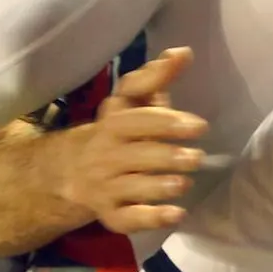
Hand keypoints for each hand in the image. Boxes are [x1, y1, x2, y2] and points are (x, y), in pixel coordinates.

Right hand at [60, 48, 209, 234]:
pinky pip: (128, 219)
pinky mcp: (110, 213)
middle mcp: (106, 155)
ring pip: (131, 188)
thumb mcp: (132, 102)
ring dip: (158, 186)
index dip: (166, 122)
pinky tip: (176, 214)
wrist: (72, 171)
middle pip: (135, 155)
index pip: (136, 120)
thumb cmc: (120, 131)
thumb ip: (157, 78)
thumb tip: (183, 51)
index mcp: (114, 124)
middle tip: (197, 158)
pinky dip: (151, 219)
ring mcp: (105, 186)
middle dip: (166, 156)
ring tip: (184, 183)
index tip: (200, 126)